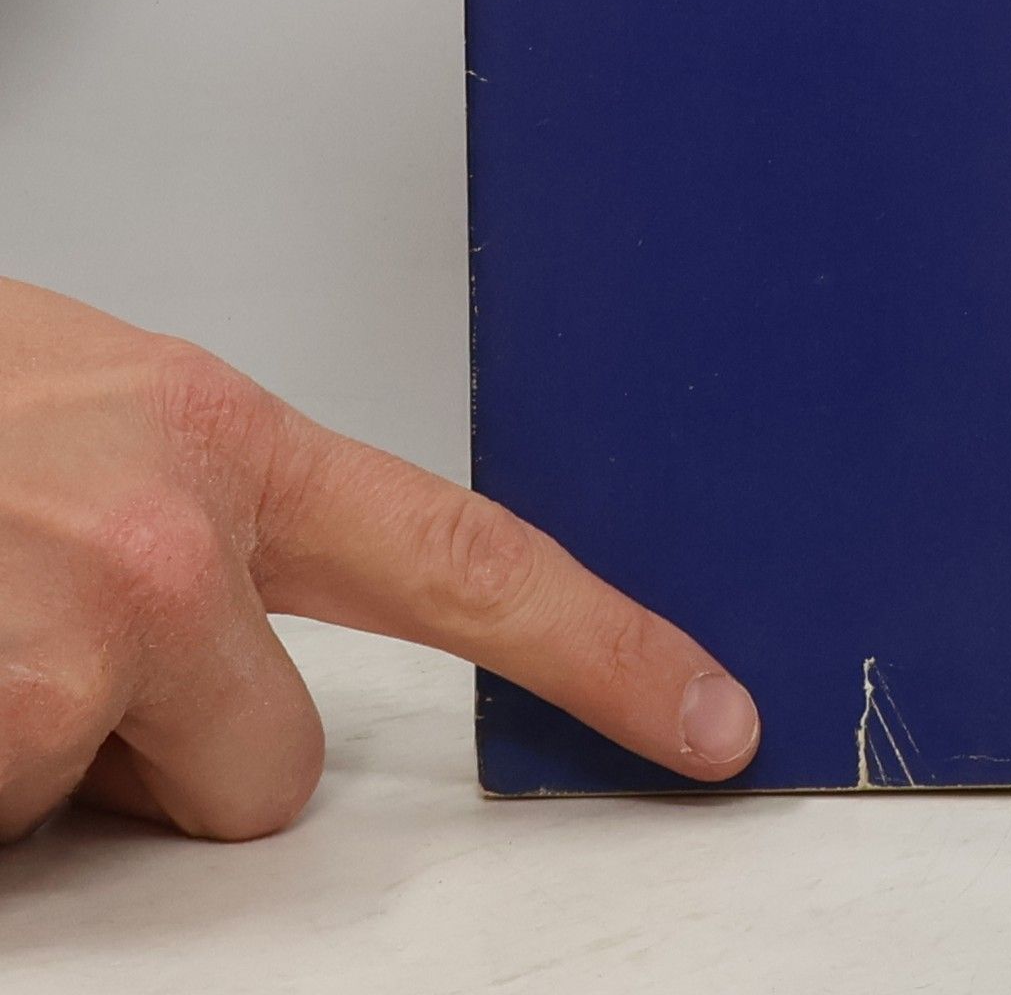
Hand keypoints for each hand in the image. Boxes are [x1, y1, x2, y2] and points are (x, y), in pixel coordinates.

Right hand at [0, 277, 758, 842]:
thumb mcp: (77, 413)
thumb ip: (193, 510)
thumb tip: (237, 635)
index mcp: (215, 437)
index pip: (468, 553)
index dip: (603, 646)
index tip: (705, 719)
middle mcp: (162, 536)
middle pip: (274, 769)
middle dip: (172, 754)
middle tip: (38, 645)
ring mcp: (65, 644)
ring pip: (126, 808)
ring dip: (43, 769)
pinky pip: (12, 833)